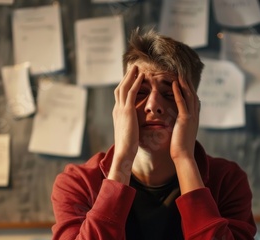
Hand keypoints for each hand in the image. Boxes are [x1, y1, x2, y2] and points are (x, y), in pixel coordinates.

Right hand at [108, 65, 143, 182]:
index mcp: (117, 114)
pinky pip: (132, 93)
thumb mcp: (128, 132)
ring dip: (131, 76)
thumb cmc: (128, 146)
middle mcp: (117, 109)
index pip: (120, 95)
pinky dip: (136, 83)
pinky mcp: (127, 111)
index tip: (131, 78)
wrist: (124, 152)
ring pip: (125, 87)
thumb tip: (134, 124)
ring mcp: (121, 109)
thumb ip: (130, 124)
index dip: (125, 85)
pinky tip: (141, 76)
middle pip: (120, 88)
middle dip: (126, 77)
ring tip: (137, 67)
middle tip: (133, 67)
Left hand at [170, 75, 199, 162]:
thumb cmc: (181, 149)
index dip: (190, 90)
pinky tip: (174, 83)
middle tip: (183, 72)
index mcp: (194, 119)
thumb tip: (179, 124)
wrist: (184, 157)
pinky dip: (178, 92)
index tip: (185, 81)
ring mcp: (191, 117)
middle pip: (193, 95)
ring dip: (184, 83)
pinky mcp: (185, 119)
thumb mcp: (183, 134)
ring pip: (189, 96)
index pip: (194, 101)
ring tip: (179, 73)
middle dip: (189, 83)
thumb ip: (182, 127)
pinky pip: (182, 102)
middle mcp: (195, 116)